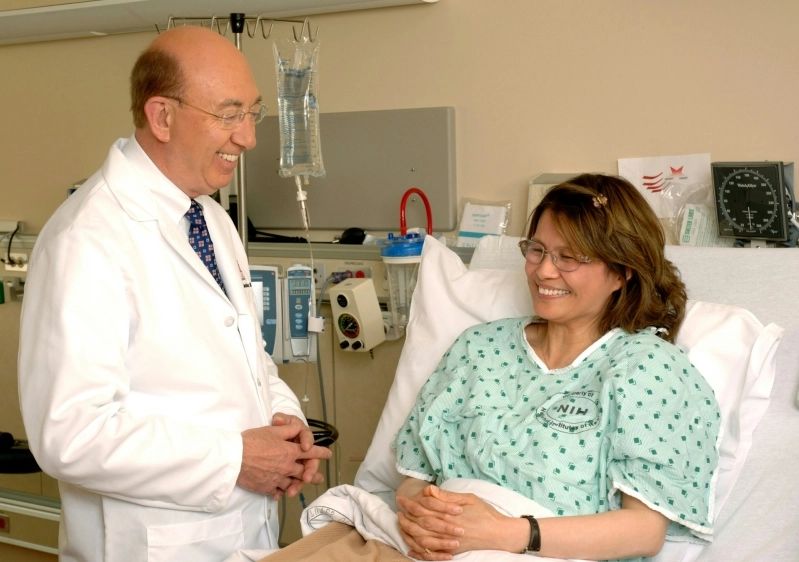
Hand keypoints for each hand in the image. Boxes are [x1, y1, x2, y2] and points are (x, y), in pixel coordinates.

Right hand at [236, 414, 330, 498]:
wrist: (234, 458)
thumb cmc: (253, 441)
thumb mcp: (273, 430)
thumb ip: (289, 430)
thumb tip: (299, 429)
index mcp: (290, 451)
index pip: (310, 452)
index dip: (321, 453)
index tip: (328, 454)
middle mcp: (287, 466)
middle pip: (304, 472)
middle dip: (313, 474)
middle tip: (318, 478)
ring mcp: (278, 479)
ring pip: (292, 484)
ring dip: (297, 486)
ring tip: (300, 488)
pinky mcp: (267, 488)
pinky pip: (277, 492)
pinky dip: (279, 492)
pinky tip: (280, 493)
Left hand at [397, 485, 516, 557]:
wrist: (500, 534)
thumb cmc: (485, 513)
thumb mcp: (468, 499)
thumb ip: (447, 497)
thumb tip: (429, 490)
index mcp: (449, 514)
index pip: (424, 509)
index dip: (410, 504)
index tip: (401, 499)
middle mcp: (447, 529)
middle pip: (420, 524)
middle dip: (406, 517)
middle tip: (397, 511)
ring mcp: (449, 542)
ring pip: (422, 539)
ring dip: (409, 532)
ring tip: (401, 525)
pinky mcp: (452, 552)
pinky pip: (432, 554)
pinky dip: (419, 551)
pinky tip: (411, 547)